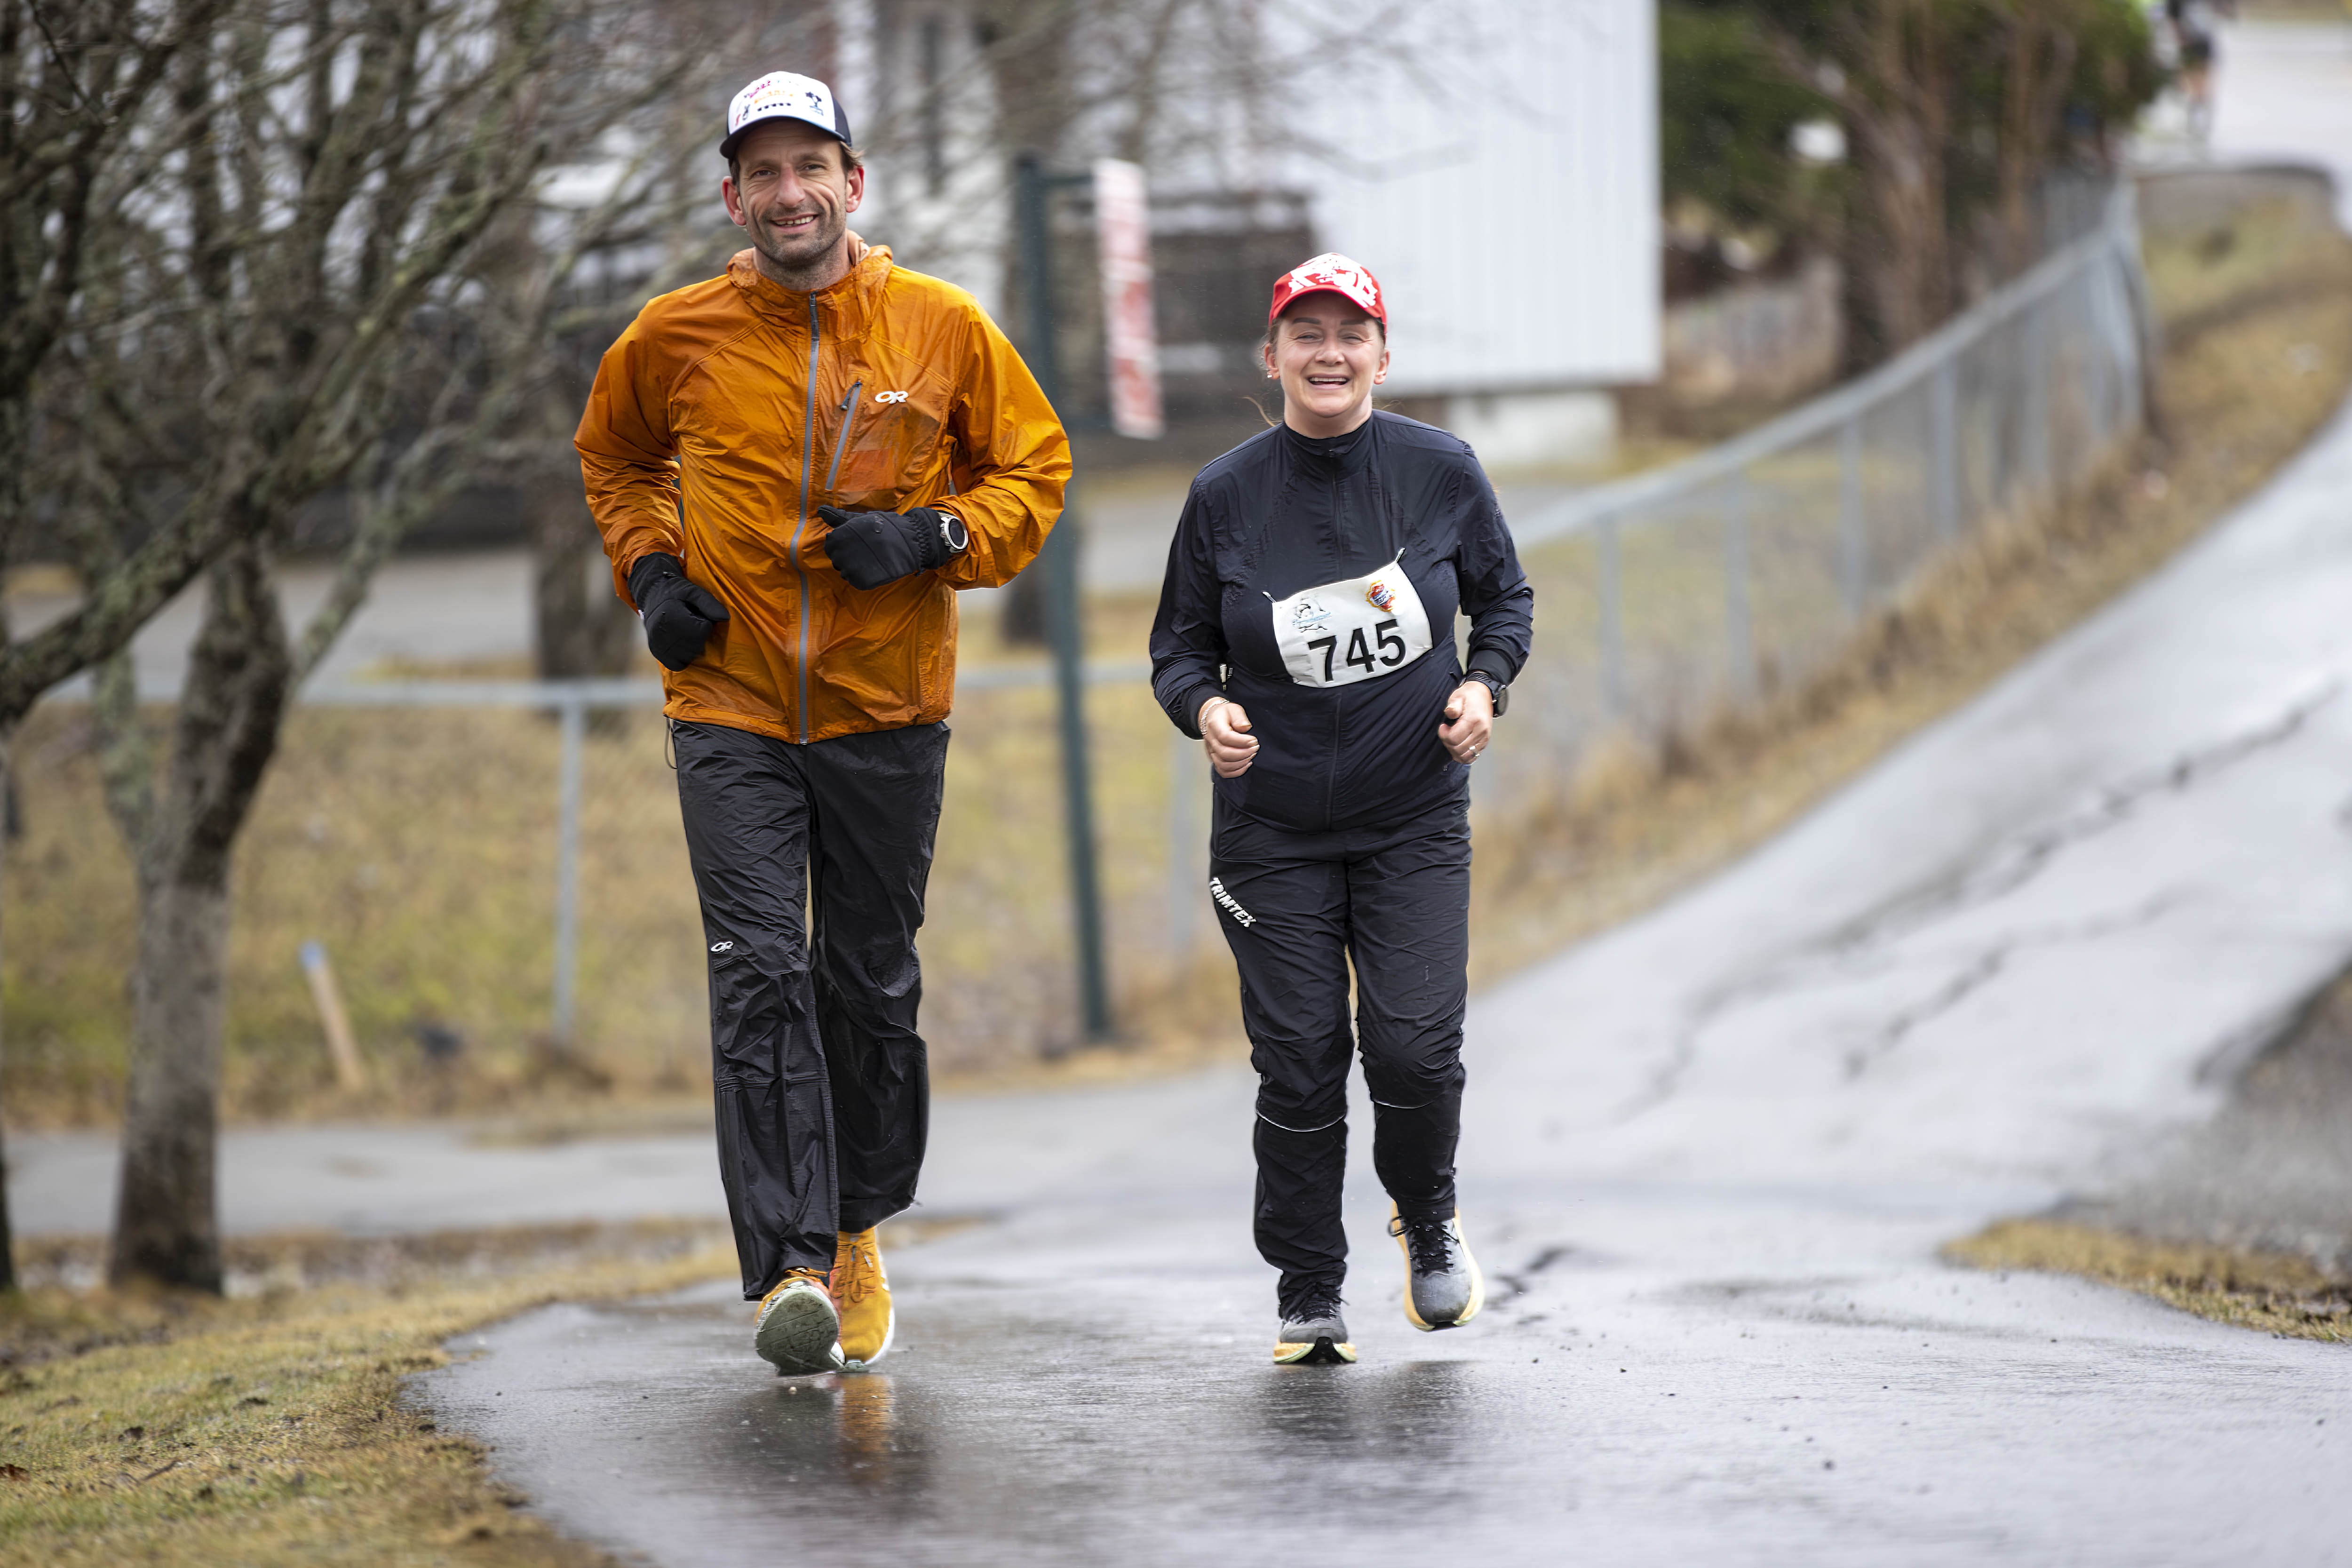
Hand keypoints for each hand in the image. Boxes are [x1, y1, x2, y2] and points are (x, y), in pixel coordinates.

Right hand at [628, 554, 728, 671]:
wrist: (652, 595)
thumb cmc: (676, 593)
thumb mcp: (694, 592)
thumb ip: (709, 603)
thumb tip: (725, 617)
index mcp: (671, 615)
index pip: (702, 630)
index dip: (704, 623)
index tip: (695, 615)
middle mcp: (662, 632)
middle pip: (696, 645)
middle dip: (699, 635)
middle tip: (689, 623)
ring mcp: (657, 645)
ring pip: (689, 656)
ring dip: (693, 647)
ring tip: (684, 632)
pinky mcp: (657, 653)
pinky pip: (678, 665)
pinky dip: (684, 658)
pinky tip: (682, 645)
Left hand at [817, 504, 953, 589]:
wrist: (912, 539)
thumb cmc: (886, 527)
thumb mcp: (861, 519)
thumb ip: (839, 518)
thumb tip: (820, 510)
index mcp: (840, 536)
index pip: (830, 546)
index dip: (844, 544)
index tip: (859, 541)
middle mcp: (843, 553)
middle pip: (837, 560)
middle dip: (849, 556)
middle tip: (868, 550)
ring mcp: (853, 569)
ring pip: (845, 573)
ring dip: (857, 568)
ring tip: (874, 558)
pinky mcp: (864, 581)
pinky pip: (856, 582)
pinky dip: (865, 578)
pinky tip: (876, 568)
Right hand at [1199, 696, 1257, 777]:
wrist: (1212, 718)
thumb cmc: (1224, 714)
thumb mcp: (1234, 709)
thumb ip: (1240, 717)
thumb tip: (1245, 727)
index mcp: (1214, 725)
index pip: (1225, 737)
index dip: (1241, 741)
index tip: (1254, 740)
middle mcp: (1211, 740)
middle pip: (1224, 753)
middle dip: (1243, 753)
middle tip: (1255, 748)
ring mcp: (1211, 751)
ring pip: (1223, 765)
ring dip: (1241, 763)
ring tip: (1252, 755)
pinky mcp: (1215, 759)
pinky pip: (1223, 771)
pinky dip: (1236, 771)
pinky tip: (1246, 764)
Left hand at [1439, 680, 1492, 763]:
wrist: (1484, 695)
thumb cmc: (1469, 696)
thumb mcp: (1458, 696)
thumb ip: (1453, 706)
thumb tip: (1450, 713)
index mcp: (1474, 720)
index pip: (1454, 738)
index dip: (1444, 735)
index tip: (1442, 727)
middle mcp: (1481, 731)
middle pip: (1459, 749)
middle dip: (1448, 743)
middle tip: (1446, 733)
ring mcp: (1484, 738)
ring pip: (1465, 756)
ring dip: (1454, 751)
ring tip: (1451, 739)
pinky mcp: (1484, 743)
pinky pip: (1472, 757)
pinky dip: (1462, 755)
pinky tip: (1457, 747)